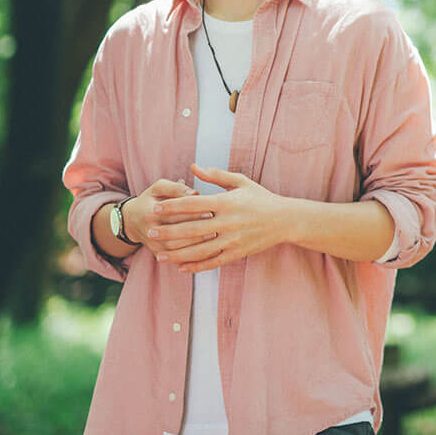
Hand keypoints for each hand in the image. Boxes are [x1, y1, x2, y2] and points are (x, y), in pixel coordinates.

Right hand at [124, 178, 209, 256]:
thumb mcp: (159, 187)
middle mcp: (150, 231)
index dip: (195, 212)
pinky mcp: (158, 254)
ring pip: (178, 249)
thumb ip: (176, 188)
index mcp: (150, 212)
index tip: (212, 210)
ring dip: (197, 245)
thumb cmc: (151, 200)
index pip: (176, 214)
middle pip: (178, 233)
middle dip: (199, 229)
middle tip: (217, 225)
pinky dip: (193, 257)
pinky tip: (208, 252)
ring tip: (215, 238)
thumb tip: (195, 193)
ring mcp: (154, 245)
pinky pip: (178, 258)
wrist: (132, 221)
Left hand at [145, 164, 292, 272]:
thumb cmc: (261, 198)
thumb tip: (193, 167)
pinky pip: (213, 262)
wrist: (285, 220)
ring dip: (177, 254)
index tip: (156, 208)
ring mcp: (233, 240)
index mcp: (226, 202)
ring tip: (159, 255)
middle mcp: (228, 222)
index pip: (193, 205)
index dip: (173, 207)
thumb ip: (215, 175)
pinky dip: (196, 266)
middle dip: (168, 232)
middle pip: (192, 229)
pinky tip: (181, 267)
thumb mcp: (240, 182)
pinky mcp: (237, 253)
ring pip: (199, 250)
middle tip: (150, 233)